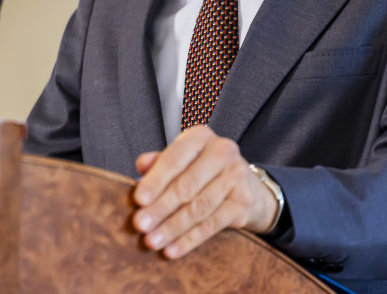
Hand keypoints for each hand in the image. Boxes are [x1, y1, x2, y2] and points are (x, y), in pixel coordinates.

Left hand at [131, 125, 277, 258]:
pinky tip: (173, 250)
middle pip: (186, 185)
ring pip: (198, 208)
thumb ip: (160, 161)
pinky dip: (190, 239)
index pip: (173, 159)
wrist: (249, 187)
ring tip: (152, 241)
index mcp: (200, 136)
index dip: (155, 181)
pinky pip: (212, 224)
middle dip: (160, 208)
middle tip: (140, 225)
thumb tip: (141, 165)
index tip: (138, 200)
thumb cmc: (204, 171)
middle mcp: (222, 151)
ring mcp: (236, 177)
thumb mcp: (183, 160)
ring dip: (172, 227)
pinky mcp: (243, 202)